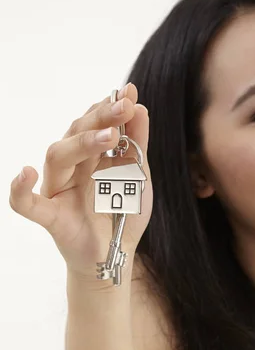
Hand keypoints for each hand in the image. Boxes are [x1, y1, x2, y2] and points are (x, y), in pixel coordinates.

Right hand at [9, 83, 152, 278]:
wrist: (118, 254)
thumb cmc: (123, 212)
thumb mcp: (138, 174)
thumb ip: (137, 143)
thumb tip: (139, 105)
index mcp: (90, 155)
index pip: (93, 123)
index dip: (109, 108)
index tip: (130, 95)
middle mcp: (71, 167)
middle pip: (75, 133)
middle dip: (100, 118)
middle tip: (124, 108)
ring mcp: (59, 190)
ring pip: (57, 157)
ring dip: (82, 143)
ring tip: (111, 136)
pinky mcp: (52, 217)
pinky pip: (27, 204)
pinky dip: (20, 189)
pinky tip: (25, 173)